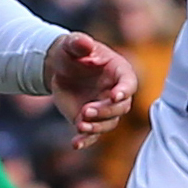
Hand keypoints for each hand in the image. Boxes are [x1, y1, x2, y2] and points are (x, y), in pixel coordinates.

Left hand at [41, 32, 135, 147]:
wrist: (58, 68)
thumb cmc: (71, 52)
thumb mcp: (72, 44)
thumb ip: (79, 43)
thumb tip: (85, 43)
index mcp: (119, 72)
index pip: (129, 84)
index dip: (124, 91)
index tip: (115, 96)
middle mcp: (115, 93)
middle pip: (120, 108)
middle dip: (105, 111)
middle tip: (86, 111)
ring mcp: (104, 109)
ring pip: (108, 123)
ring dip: (96, 127)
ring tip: (80, 125)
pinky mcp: (89, 120)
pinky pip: (92, 134)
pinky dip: (85, 140)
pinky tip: (75, 144)